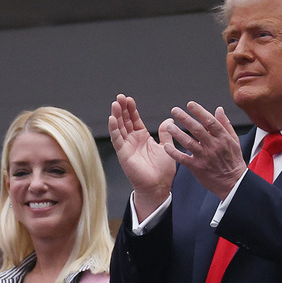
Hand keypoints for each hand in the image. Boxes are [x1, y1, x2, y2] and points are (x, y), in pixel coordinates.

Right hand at [108, 93, 175, 219]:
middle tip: (119, 97)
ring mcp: (127, 146)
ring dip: (116, 115)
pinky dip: (114, 129)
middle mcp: (132, 140)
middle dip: (122, 109)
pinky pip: (117, 139)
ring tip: (115, 104)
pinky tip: (112, 118)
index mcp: (142, 137)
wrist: (159, 186)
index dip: (131, 109)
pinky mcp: (123, 154)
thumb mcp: (166, 147)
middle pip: (125, 121)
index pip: (134, 120)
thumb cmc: (163, 170)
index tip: (129, 99)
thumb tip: (169, 120)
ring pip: (119, 128)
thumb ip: (165, 133)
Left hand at [164, 101, 245, 199]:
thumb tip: (218, 109)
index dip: (199, 111)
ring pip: (188, 142)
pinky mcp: (197, 167)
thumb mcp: (234, 141)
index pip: (210, 121)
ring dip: (177, 133)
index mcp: (222, 138)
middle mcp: (213, 146)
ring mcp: (204, 157)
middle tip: (175, 110)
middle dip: (185, 118)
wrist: (233, 183)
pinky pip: (183, 159)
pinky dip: (174, 153)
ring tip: (168, 126)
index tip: (190, 104)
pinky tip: (166, 146)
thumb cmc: (233, 161)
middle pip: (197, 129)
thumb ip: (225, 124)